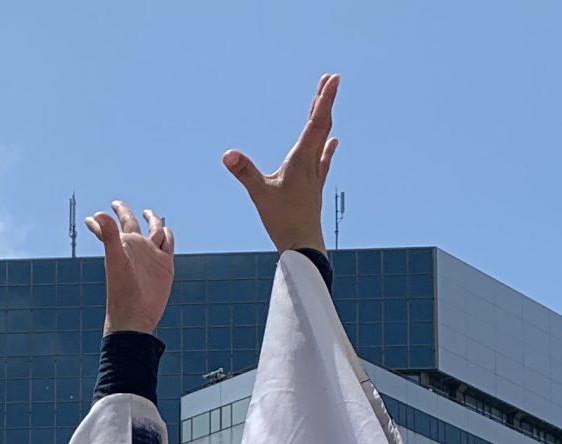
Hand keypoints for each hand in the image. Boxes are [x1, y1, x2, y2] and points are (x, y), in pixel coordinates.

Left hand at [85, 200, 173, 336]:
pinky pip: (168, 244)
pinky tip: (166, 232)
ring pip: (155, 231)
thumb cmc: (121, 291)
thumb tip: (97, 214)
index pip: (109, 228)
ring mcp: (151, 255)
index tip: (90, 218)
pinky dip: (168, 235)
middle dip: (125, 213)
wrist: (136, 316)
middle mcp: (136, 248)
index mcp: (123, 245)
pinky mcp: (165, 264)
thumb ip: (108, 235)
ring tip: (147, 213)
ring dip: (152, 221)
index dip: (99, 222)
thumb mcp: (116, 260)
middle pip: (132, 223)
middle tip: (117, 205)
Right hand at [222, 74, 338, 255]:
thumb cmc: (283, 220)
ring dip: (324, 120)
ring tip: (326, 104)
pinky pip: (323, 160)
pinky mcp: (313, 187)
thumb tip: (228, 154)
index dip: (324, 99)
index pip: (316, 122)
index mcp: (301, 159)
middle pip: (322, 125)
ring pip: (323, 139)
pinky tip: (333, 143)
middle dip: (324, 101)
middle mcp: (312, 163)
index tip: (332, 79)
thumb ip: (244, 172)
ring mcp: (315, 175)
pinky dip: (327, 148)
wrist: (304, 246)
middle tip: (329, 79)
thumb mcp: (260, 194)